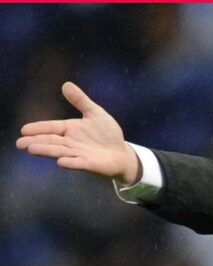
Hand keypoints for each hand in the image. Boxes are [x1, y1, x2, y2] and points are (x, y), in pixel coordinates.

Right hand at [16, 82, 140, 185]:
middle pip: (51, 142)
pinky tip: (61, 162)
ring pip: (60, 152)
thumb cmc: (107, 134)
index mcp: (70, 130)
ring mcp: (79, 154)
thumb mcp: (95, 113)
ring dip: (47, 151)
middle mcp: (71, 143)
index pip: (52, 128)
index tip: (24, 129)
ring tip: (32, 149)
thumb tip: (66, 84)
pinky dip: (71, 163)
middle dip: (36, 142)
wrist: (122, 153)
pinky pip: (79, 163)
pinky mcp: (89, 164)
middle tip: (20, 143)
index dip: (38, 128)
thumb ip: (81, 101)